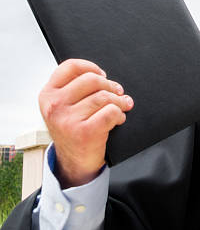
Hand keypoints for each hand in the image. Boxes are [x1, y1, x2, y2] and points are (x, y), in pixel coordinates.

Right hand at [39, 59, 133, 187]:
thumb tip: (101, 75)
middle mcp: (55, 106)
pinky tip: (118, 119)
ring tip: (122, 106)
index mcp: (48, 95)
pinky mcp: (84, 132)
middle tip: (118, 93)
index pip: (70, 66)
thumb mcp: (64, 107)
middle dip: (110, 85)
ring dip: (119, 101)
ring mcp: (68, 119)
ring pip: (104, 97)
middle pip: (92, 79)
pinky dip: (120, 114)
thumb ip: (74, 88)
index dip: (91, 67)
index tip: (102, 75)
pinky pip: (111, 112)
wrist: (74, 162)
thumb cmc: (74, 129)